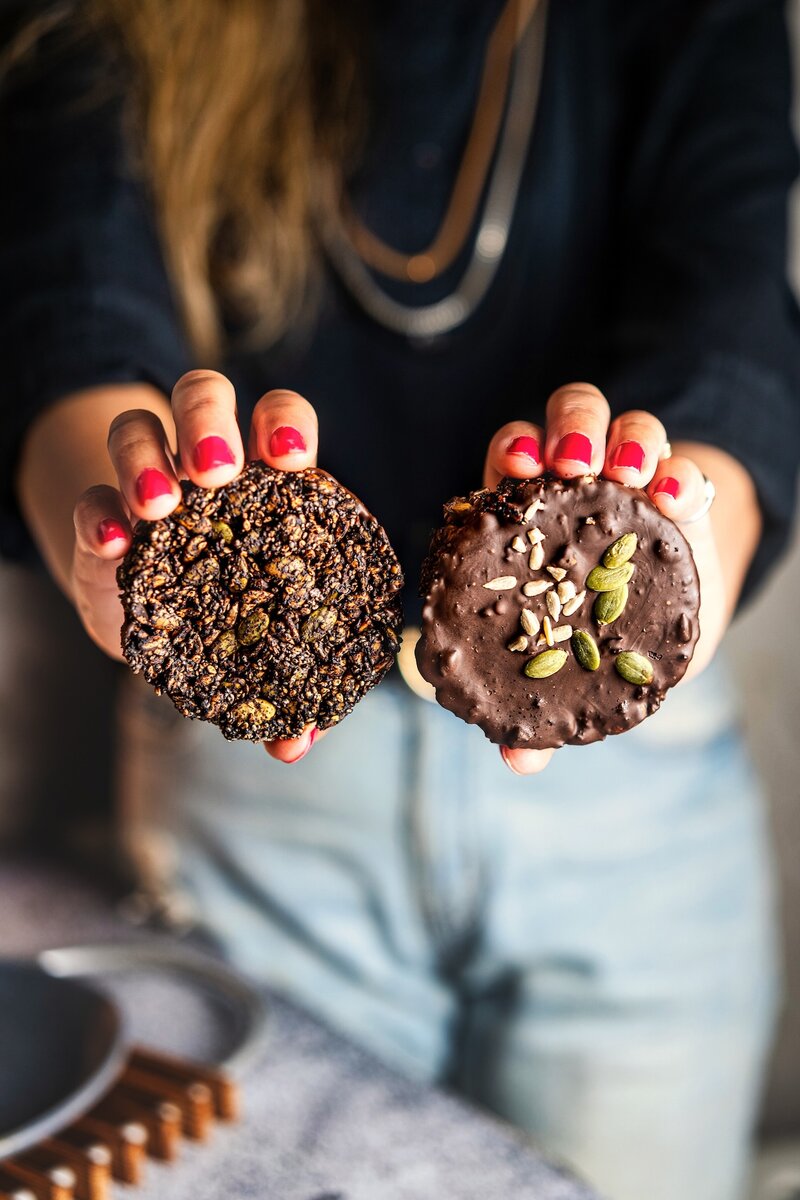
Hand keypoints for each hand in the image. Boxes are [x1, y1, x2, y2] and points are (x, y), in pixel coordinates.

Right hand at [71, 369, 325, 763]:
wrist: (156, 617)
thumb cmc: (228, 618)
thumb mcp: (255, 648)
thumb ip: (281, 689)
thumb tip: (294, 745)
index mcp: (265, 479)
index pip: (278, 419)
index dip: (284, 424)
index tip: (291, 461)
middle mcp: (204, 465)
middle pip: (202, 397)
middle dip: (209, 422)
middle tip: (217, 473)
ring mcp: (145, 485)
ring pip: (137, 427)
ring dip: (147, 457)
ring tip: (159, 506)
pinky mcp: (96, 521)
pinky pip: (88, 498)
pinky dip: (96, 513)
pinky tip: (111, 543)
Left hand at [483, 382, 759, 775]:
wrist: (668, 628)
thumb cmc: (595, 642)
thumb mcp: (570, 674)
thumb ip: (540, 707)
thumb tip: (520, 763)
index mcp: (531, 512)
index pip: (511, 460)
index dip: (509, 456)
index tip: (511, 473)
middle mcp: (580, 482)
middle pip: (569, 420)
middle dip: (569, 429)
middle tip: (570, 463)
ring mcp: (635, 481)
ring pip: (627, 425)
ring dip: (626, 438)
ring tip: (626, 473)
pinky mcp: (686, 495)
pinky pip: (685, 466)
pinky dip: (682, 474)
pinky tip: (675, 498)